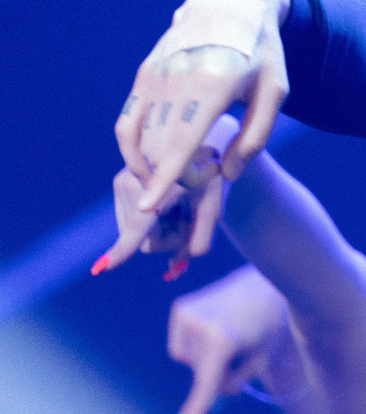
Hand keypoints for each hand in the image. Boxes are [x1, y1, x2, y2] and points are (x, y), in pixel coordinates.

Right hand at [100, 114, 241, 277]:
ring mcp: (121, 183)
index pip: (140, 225)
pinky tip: (169, 201)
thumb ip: (200, 241)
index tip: (103, 267)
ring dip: (164, 228)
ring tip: (182, 203)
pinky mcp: (119, 185)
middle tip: (193, 216)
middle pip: (146, 240)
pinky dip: (154, 220)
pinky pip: (133, 221)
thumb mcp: (213, 207)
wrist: (199, 141)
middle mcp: (130, 182)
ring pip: (138, 233)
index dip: (122, 249)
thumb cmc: (211, 175)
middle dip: (172, 238)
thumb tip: (173, 271)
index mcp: (157, 184)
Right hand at [111, 0, 289, 269]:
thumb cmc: (261, 54)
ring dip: (157, 166)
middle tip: (208, 175)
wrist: (232, 6)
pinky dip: (132, 149)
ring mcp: (155, 75)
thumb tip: (226, 177)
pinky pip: (127, 122)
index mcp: (213, 83)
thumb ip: (255, 137)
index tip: (149, 208)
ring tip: (191, 166)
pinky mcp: (144, 74)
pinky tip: (149, 164)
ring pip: (141, 139)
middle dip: (176, 177)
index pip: (182, 142)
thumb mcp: (274, 92)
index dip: (165, 178)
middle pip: (159, 147)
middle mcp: (177, 78)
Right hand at [165, 264, 297, 413]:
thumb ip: (234, 384)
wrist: (266, 283)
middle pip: (199, 373)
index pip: (207, 382)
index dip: (196, 409)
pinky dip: (195, 344)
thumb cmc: (269, 325)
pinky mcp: (180, 308)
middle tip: (241, 352)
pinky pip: (180, 344)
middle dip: (217, 372)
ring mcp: (186, 314)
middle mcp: (199, 325)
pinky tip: (216, 327)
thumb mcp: (260, 359)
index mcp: (223, 339)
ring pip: (185, 360)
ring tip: (230, 335)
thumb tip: (205, 402)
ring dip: (205, 357)